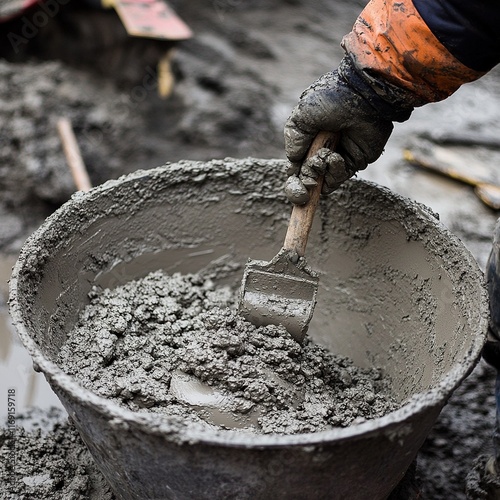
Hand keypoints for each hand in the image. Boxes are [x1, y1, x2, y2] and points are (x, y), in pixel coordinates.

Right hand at [283, 57, 397, 203]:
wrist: (364, 94)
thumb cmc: (330, 99)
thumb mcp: (302, 116)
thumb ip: (293, 140)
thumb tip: (293, 162)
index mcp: (306, 139)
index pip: (296, 167)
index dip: (293, 181)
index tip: (295, 188)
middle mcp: (320, 150)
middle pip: (306, 179)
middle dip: (302, 186)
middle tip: (301, 194)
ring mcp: (337, 157)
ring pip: (321, 181)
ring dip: (318, 173)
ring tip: (322, 157)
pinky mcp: (354, 162)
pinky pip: (338, 177)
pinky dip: (334, 171)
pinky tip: (335, 156)